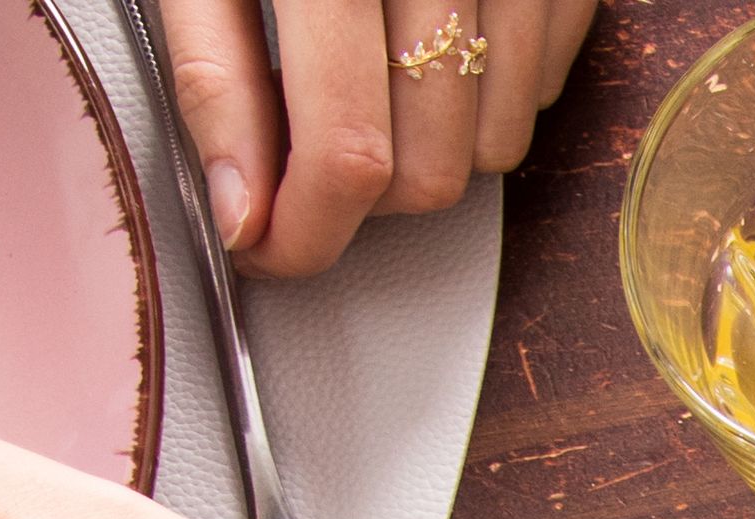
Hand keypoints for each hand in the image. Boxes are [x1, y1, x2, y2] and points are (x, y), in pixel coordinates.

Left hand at [156, 0, 603, 278]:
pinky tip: (428, 38)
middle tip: (306, 153)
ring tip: (366, 77)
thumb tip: (239, 206)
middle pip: (428, 170)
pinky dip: (481, 94)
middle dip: (360, 197)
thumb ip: (213, 71)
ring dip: (423, 148)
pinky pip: (540, 90)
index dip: (306, 231)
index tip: (268, 245)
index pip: (347, 150)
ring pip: (493, 149)